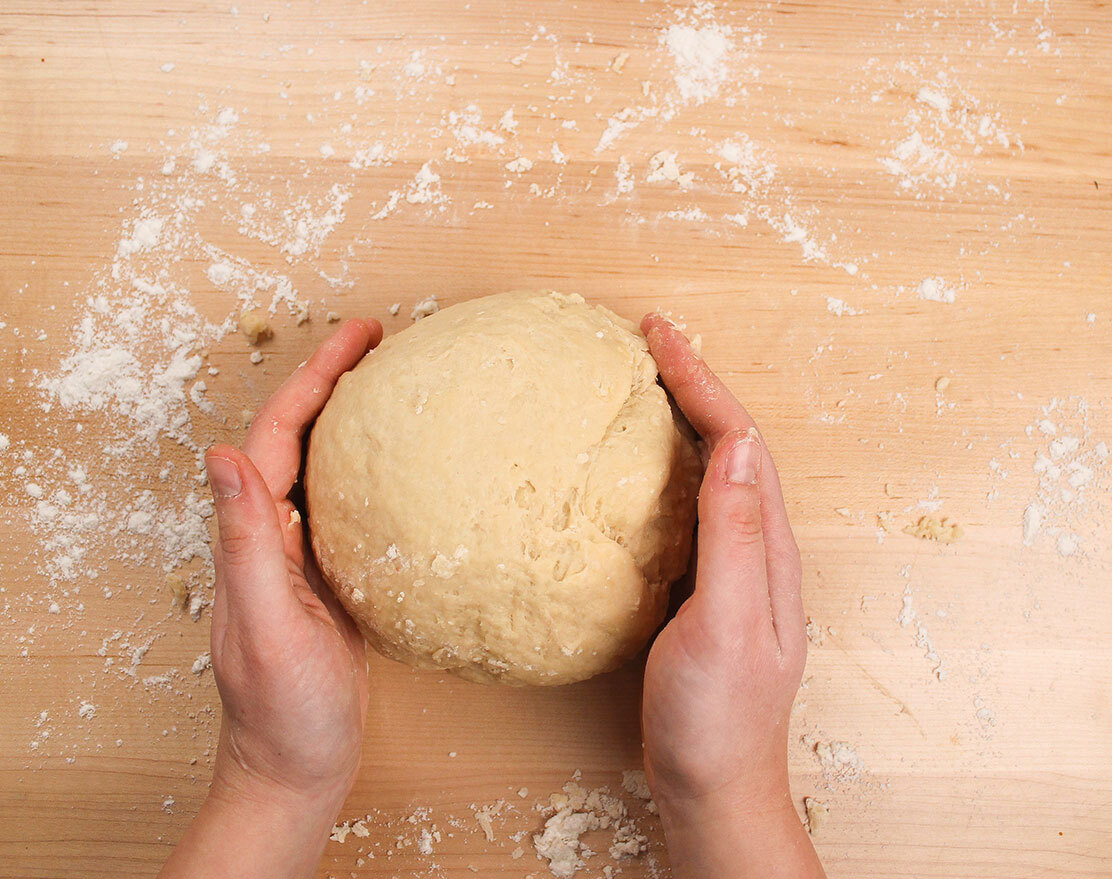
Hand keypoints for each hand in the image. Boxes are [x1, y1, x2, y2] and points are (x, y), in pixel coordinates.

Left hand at [161, 318, 382, 878]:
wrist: (295, 769)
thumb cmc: (281, 711)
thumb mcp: (265, 624)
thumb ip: (243, 541)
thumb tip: (218, 454)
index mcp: (252, 537)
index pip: (276, 435)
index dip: (314, 379)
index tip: (359, 336)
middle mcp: (269, 537)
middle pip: (296, 437)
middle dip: (331, 381)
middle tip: (381, 340)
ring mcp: (298, 557)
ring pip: (320, 466)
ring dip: (347, 418)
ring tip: (389, 383)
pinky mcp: (327, 580)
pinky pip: (344, 505)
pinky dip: (369, 470)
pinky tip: (401, 468)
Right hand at [639, 315, 823, 878]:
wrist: (715, 789)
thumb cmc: (717, 719)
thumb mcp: (725, 625)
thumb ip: (733, 538)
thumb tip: (733, 446)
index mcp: (765, 548)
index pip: (737, 441)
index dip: (701, 381)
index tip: (660, 335)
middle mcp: (756, 550)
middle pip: (730, 445)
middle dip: (694, 385)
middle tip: (649, 342)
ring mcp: (730, 571)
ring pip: (711, 472)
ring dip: (682, 420)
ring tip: (645, 384)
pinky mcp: (701, 592)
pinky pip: (687, 508)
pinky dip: (664, 469)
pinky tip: (634, 471)